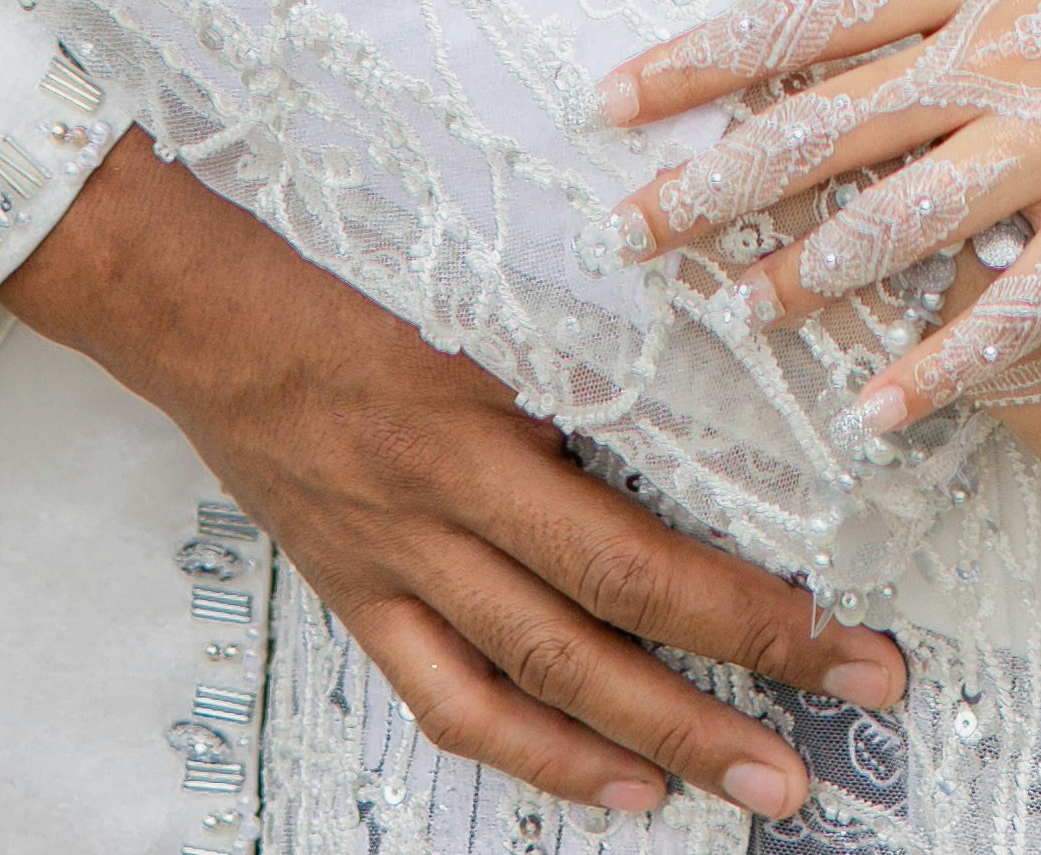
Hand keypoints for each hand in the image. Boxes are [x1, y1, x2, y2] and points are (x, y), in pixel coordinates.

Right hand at [1, 128, 906, 825]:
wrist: (194, 300)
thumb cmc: (337, 257)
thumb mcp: (477, 278)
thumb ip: (575, 340)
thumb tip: (704, 393)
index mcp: (479, 422)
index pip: (640, 550)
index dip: (750, 610)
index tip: (842, 637)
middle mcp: (441, 511)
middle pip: (609, 629)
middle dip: (739, 686)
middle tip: (846, 712)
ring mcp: (395, 565)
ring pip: (537, 686)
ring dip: (652, 744)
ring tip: (748, 783)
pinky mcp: (360, 591)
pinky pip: (450, 700)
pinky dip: (535, 755)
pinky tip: (607, 784)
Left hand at [603, 0, 1040, 430]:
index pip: (803, 16)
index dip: (701, 58)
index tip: (612, 96)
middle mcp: (997, 49)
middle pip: (829, 122)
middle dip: (720, 179)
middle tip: (627, 230)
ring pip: (907, 215)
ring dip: (812, 272)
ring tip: (735, 315)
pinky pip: (1022, 301)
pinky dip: (946, 362)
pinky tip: (877, 412)